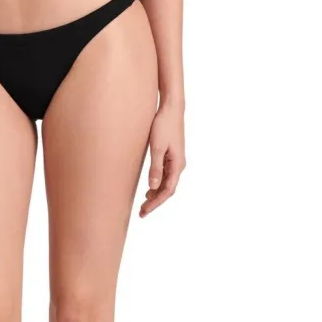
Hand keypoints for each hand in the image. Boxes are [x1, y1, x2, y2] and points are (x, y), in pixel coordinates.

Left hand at [139, 101, 185, 216]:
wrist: (171, 109)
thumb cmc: (163, 125)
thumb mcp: (156, 147)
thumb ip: (155, 168)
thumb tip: (153, 187)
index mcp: (177, 165)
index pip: (167, 191)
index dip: (156, 203)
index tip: (144, 211)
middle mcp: (179, 165)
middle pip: (168, 190)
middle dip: (155, 202)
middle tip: (141, 213)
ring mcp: (176, 161)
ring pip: (167, 184)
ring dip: (156, 194)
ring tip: (144, 204)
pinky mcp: (172, 156)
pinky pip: (166, 175)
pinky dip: (158, 185)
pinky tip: (150, 189)